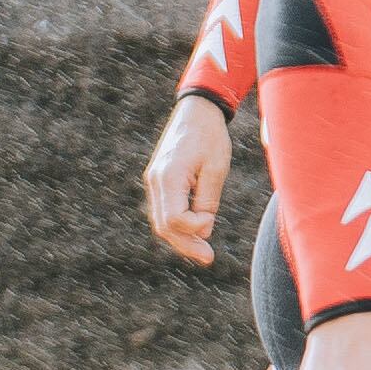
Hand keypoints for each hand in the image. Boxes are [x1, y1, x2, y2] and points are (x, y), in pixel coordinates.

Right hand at [144, 95, 231, 265]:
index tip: (212, 220)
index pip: (174, 218)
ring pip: (161, 220)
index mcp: (168, 176)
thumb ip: (208, 201)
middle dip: (186, 244)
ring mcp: (154, 181)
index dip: (194, 227)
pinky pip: (165, 209)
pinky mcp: (159, 180)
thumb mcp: (216, 169)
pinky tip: (196, 233)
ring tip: (203, 251)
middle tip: (209, 258)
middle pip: (164, 225)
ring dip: (181, 237)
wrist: (197, 111)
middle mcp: (155, 181)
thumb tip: (203, 232)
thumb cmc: (211, 137)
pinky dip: (178, 224)